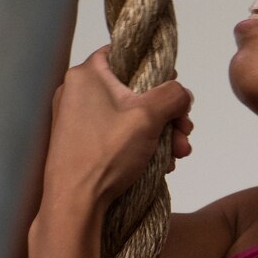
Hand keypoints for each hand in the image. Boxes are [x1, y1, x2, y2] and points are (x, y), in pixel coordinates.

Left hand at [43, 47, 193, 209]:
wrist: (74, 204)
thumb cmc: (105, 154)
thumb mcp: (148, 117)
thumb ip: (173, 95)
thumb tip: (182, 94)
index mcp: (86, 74)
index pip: (125, 53)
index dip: (154, 68)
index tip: (173, 88)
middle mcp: (77, 92)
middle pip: (134, 90)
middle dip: (166, 113)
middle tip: (183, 132)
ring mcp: (77, 119)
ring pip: (130, 116)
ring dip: (159, 133)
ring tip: (177, 155)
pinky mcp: (80, 143)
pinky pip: (117, 135)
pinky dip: (140, 145)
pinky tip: (160, 165)